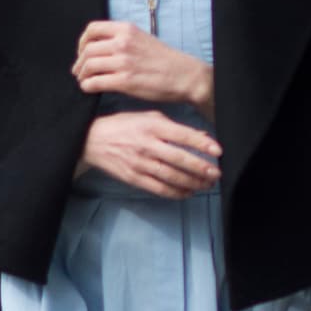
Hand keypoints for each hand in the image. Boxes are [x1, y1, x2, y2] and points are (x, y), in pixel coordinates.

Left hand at [73, 20, 213, 116]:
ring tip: (84, 81)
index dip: (82, 42)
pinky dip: (88, 86)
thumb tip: (100, 48)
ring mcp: (123, 62)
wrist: (183, 75)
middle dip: (79, 63)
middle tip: (79, 71)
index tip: (82, 52)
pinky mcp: (125, 81)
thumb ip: (121, 39)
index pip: (92, 29)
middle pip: (87, 50)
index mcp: (126, 30)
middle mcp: (123, 43)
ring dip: (82, 75)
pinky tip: (90, 89)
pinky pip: (95, 83)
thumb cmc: (164, 60)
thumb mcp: (142, 39)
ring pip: (88, 66)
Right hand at [75, 111, 221, 198]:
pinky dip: (176, 192)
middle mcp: (147, 145)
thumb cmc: (123, 126)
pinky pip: (159, 189)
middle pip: (180, 159)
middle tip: (216, 174)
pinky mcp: (134, 178)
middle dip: (201, 168)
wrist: (92, 140)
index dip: (202, 144)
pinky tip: (188, 192)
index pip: (183, 136)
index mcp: (152, 126)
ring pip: (172, 177)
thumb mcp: (148, 118)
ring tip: (206, 185)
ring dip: (192, 183)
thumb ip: (174, 126)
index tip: (218, 151)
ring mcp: (140, 163)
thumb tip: (201, 135)